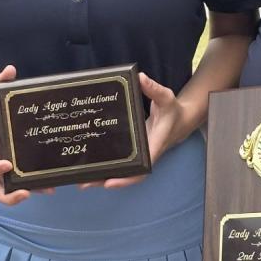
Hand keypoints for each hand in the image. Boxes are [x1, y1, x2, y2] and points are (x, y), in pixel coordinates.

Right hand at [0, 65, 52, 204]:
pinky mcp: (12, 168)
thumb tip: (10, 70)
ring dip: (22, 195)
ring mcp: (1, 168)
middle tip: (24, 193)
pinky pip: (20, 182)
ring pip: (5, 191)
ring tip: (46, 190)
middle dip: (6, 196)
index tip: (7, 163)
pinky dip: (34, 187)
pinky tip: (50, 185)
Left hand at [83, 72, 183, 188]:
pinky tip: (89, 167)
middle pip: (125, 175)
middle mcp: (144, 155)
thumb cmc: (172, 110)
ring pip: (121, 171)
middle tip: (84, 183)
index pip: (140, 168)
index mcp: (153, 146)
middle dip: (105, 180)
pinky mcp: (133, 151)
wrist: (180, 120)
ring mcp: (138, 155)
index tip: (109, 183)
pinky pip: (120, 163)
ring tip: (80, 180)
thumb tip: (140, 77)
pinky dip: (106, 167)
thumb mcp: (166, 97)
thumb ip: (154, 89)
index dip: (125, 178)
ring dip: (101, 177)